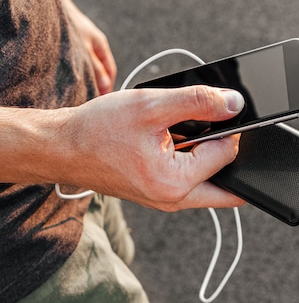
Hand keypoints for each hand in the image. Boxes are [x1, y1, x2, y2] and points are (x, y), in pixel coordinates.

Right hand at [57, 85, 245, 210]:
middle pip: (228, 183)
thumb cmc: (97, 130)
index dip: (228, 127)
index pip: (228, 154)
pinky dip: (191, 159)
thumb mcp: (151, 106)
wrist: (61, 147)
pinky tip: (172, 139)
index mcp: (176, 184)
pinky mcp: (160, 193)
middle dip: (228, 154)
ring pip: (210, 181)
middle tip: (211, 128)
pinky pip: (191, 180)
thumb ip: (198, 102)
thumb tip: (235, 103)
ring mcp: (167, 200)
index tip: (215, 109)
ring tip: (181, 132)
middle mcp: (175, 200)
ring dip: (207, 155)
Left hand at [67, 7, 116, 94]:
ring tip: (78, 90)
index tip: (101, 100)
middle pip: (100, 70)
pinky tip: (68, 76)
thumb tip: (106, 86)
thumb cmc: (68, 24)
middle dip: (96, 84)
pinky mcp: (72, 44)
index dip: (108, 87)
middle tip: (88, 98)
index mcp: (101, 46)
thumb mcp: (83, 50)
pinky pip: (78, 61)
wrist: (48, 4)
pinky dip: (76, 70)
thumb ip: (95, 68)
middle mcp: (94, 45)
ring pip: (88, 66)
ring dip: (85, 77)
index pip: (110, 72)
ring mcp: (83, 44)